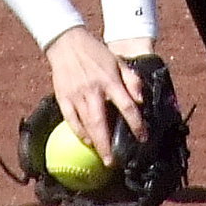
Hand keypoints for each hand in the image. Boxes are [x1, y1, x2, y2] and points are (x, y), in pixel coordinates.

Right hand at [43, 27, 153, 163]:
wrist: (67, 42)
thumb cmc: (96, 52)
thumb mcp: (118, 61)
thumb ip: (132, 80)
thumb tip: (141, 100)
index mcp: (110, 80)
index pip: (127, 106)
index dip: (136, 124)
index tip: (142, 137)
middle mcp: (93, 90)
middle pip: (101, 123)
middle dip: (107, 145)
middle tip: (113, 162)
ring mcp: (76, 95)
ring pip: (85, 124)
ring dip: (94, 142)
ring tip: (102, 156)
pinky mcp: (63, 97)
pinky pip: (70, 119)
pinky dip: (78, 132)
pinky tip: (85, 140)